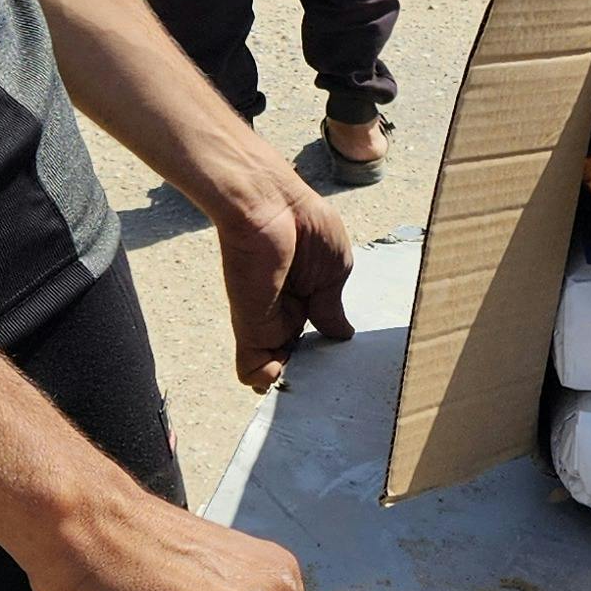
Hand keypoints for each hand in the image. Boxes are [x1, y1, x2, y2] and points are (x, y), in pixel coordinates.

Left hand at [212, 155, 356, 390]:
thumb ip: (333, 306)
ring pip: (276, 370)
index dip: (326, 352)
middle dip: (311, 374)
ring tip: (307, 382)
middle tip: (326, 380)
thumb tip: (341, 334)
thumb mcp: (336, 269)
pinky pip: (251, 370)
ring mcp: (267, 324)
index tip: (340, 362)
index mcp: (310, 296)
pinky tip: (281, 373)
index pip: (316, 336)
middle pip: (297, 358)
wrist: (269, 207)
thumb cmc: (306, 225)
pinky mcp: (249, 329)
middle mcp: (287, 313)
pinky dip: (265, 380)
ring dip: (290, 382)